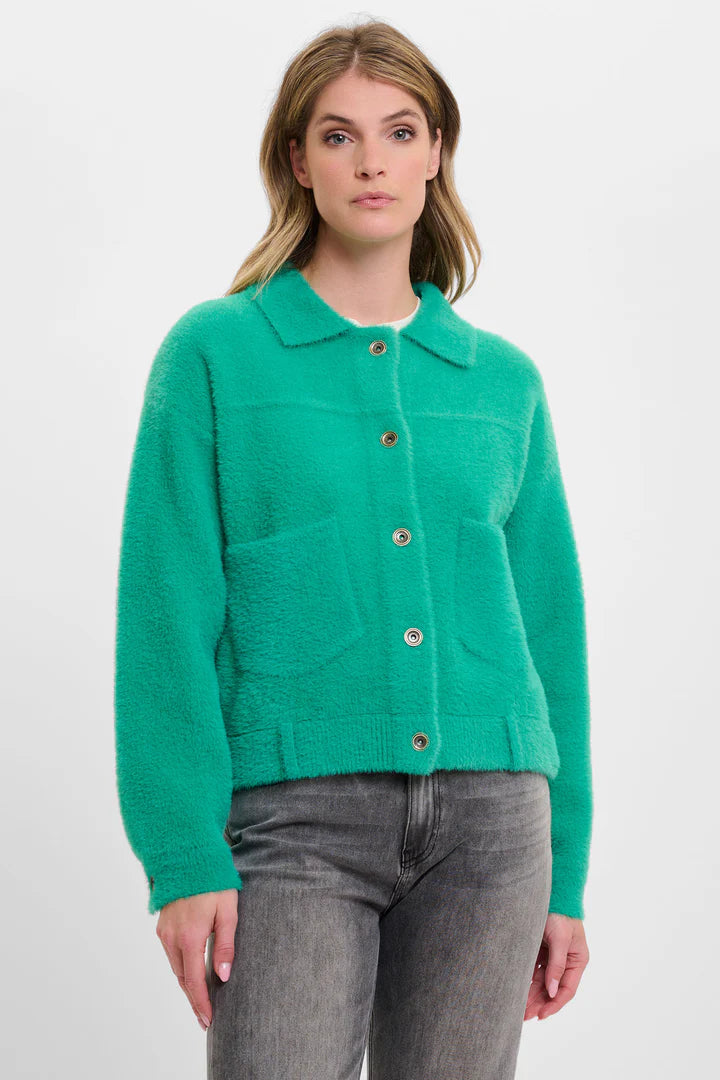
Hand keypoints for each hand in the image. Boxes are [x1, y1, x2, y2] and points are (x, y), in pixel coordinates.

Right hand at [156, 889, 238, 1030]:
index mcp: (190, 937)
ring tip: (201, 1000)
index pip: (193, 981)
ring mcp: (164, 932)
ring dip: (187, 985)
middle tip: (206, 1018)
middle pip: (182, 979)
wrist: (188, 857)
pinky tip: (191, 973)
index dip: (201, 1003)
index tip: (208, 1020)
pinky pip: (171, 954)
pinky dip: (181, 968)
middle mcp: (172, 938)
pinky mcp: (162, 926)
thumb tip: (223, 975)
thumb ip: (226, 944)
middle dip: (194, 999)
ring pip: (175, 967)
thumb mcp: (228, 911)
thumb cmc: (213, 882)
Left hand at [525, 912, 588, 1019]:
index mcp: (577, 960)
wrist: (551, 890)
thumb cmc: (560, 912)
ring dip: (531, 994)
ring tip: (518, 1008)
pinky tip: (516, 989)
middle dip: (539, 1003)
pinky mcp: (540, 948)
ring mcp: (552, 955)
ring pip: (542, 981)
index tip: (540, 1016)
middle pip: (552, 988)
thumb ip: (557, 965)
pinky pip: (533, 969)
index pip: (567, 989)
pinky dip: (526, 980)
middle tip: (524, 1016)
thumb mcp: (561, 939)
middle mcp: (566, 960)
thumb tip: (553, 992)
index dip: (554, 1004)